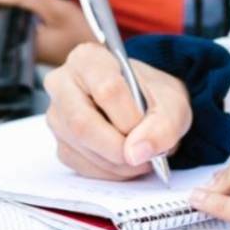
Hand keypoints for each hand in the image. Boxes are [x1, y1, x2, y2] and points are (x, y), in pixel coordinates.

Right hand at [42, 42, 190, 180]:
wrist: (147, 107)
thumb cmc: (154, 97)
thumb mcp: (172, 104)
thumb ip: (163, 126)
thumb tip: (136, 153)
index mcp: (88, 58)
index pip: (106, 89)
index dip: (130, 118)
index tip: (148, 129)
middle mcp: (63, 83)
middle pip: (82, 123)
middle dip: (118, 148)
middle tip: (144, 156)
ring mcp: (57, 115)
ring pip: (80, 147)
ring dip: (118, 163)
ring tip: (141, 157)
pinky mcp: (60, 142)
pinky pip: (80, 165)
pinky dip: (109, 172)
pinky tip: (125, 162)